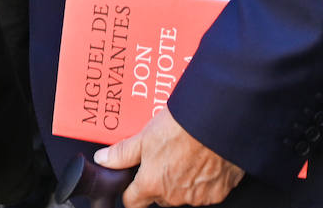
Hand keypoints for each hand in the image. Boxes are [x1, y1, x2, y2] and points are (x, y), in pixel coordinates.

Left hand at [95, 108, 244, 207]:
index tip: (134, 182)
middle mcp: (173, 196)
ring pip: (183, 194)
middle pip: (159, 196)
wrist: (217, 122)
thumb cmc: (182, 127)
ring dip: (182, 180)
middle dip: (159, 181)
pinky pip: (206, 191)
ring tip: (186, 153)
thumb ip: (122, 152)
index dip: (131, 191)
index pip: (133, 201)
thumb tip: (103, 159)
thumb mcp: (144, 136)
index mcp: (152, 184)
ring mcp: (197, 197)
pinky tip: (204, 159)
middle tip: (165, 157)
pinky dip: (204, 180)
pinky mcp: (218, 193)